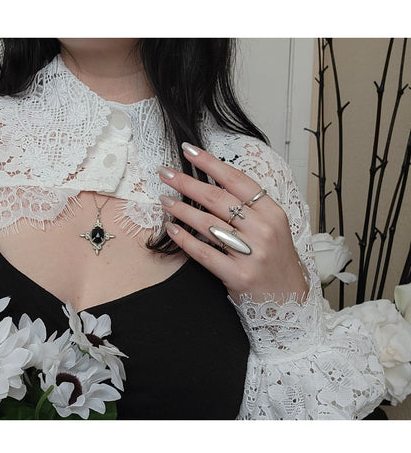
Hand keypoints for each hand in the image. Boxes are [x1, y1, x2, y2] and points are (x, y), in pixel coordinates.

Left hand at [158, 142, 307, 302]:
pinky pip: (205, 253)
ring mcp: (252, 253)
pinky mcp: (239, 275)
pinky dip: (185, 240)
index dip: (211, 163)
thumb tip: (214, 182)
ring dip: (181, 209)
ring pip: (208, 223)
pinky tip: (172, 229)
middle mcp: (264, 230)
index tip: (189, 151)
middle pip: (218, 198)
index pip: (237, 180)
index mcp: (273, 213)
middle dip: (187, 182)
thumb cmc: (274, 261)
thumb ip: (249, 208)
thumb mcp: (272, 228)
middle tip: (166, 173)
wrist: (289, 300)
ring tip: (164, 199)